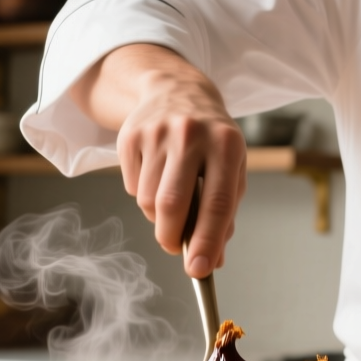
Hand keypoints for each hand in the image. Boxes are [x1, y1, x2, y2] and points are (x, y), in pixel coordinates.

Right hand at [70, 44, 245, 277]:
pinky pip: (131, 186)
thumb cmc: (211, 142)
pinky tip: (156, 175)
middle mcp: (191, 135)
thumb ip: (225, 215)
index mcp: (227, 144)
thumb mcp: (230, 169)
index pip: (217, 203)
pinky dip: (142, 194)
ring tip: (171, 200)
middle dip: (172, 238)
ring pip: (148, 200)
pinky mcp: (130, 135)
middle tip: (176, 248)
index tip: (199, 270)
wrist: (176, 90)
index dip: (207, 241)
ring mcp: (157, 133)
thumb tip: (213, 260)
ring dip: (158, 216)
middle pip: (172, 205)